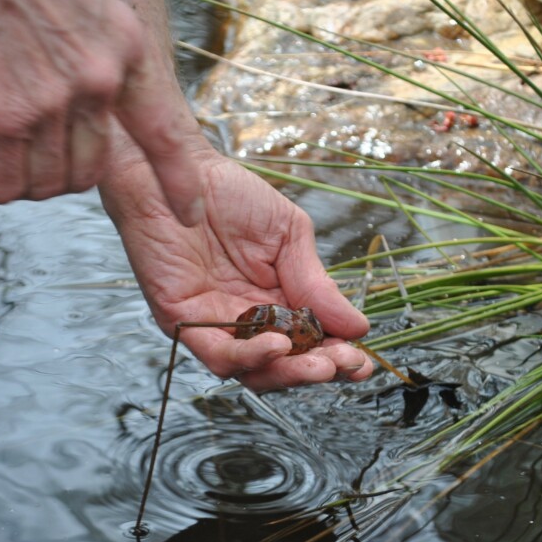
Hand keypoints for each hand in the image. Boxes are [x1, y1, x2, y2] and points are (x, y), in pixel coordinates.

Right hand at [0, 0, 203, 223]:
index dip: (178, 179)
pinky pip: (5, 182)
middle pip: (91, 168)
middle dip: (60, 177)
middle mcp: (98, 82)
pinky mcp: (2, 118)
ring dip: (20, 185)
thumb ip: (92, 55)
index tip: (189, 213)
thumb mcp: (84, 2)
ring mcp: (52, 104)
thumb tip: (78, 102)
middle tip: (26, 164)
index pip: (164, 130)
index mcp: (126, 48)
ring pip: (49, 181)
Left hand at [101, 147, 372, 391]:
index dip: (337, 357)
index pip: (309, 343)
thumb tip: (358, 327)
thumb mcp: (289, 236)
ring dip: (290, 373)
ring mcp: (213, 324)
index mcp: (275, 301)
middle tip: (347, 365)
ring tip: (320, 364)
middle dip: (319, 370)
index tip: (363, 362)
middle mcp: (245, 321)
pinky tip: (278, 346)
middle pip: (284, 366)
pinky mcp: (182, 320)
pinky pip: (217, 354)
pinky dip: (250, 358)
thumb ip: (317, 283)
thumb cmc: (229, 194)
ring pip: (254, 371)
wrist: (178, 169)